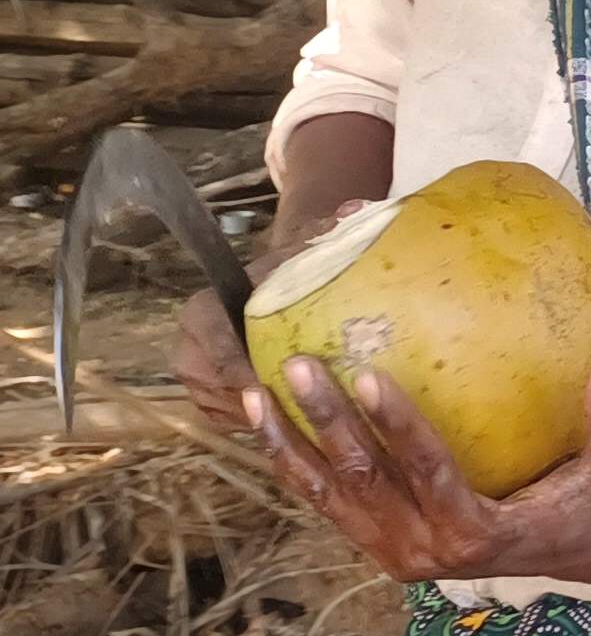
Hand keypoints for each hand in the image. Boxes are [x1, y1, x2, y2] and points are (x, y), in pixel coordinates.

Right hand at [175, 193, 379, 426]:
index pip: (219, 347)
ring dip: (268, 419)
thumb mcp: (305, 251)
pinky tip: (304, 426)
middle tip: (306, 413)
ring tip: (312, 422)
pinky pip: (236, 424)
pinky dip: (269, 426)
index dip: (246, 369)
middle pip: (219, 388)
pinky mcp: (211, 404)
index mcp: (203, 311)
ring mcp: (196, 381)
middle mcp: (189, 349)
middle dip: (262, 403)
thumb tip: (357, 209)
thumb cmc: (291, 271)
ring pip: (229, 411)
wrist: (276, 287)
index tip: (277, 383)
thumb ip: (328, 231)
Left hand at [247, 346, 590, 585]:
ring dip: (288, 445)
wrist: (578, 558)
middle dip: (327, 421)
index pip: (430, 472)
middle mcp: (426, 552)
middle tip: (301, 366)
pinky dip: (295, 464)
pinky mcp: (381, 547)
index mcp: (478, 534)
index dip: (399, 426)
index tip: (370, 374)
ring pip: (328, 498)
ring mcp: (396, 554)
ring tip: (256, 393)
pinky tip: (269, 422)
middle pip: (364, 481)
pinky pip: (327, 504)